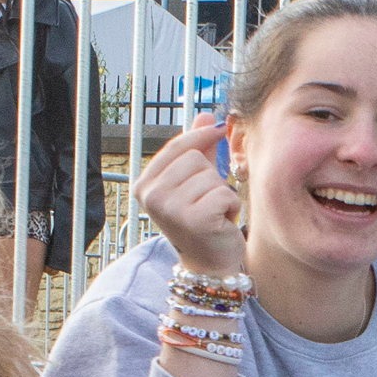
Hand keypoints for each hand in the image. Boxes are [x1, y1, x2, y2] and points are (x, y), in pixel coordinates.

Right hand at [136, 115, 246, 275]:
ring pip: (211, 176)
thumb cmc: (203, 219)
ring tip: (213, 213)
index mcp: (144, 185)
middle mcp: (152, 197)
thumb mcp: (196, 180)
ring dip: (222, 193)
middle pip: (195, 158)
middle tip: (207, 201)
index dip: (202, 135)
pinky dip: (231, 207)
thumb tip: (206, 114)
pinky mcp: (194, 220)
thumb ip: (199, 148)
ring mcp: (170, 209)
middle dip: (211, 177)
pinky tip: (221, 222)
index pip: (178, 146)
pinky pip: (224, 193)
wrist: (210, 263)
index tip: (219, 128)